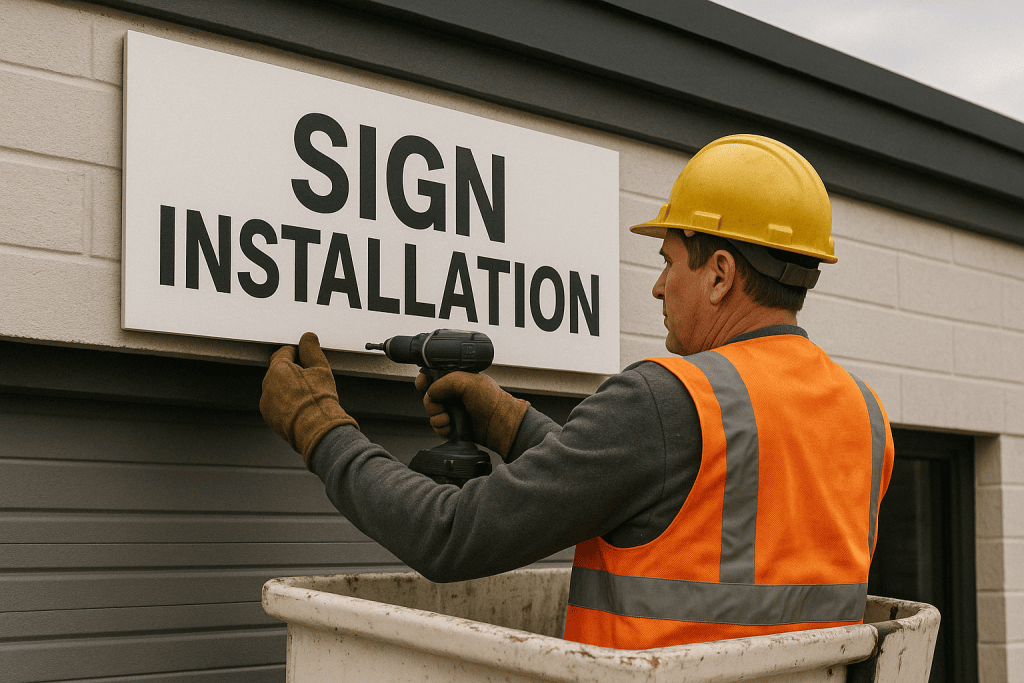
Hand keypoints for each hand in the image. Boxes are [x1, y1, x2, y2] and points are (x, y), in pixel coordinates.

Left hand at [260, 332, 357, 467]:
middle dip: (293, 372)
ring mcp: (267, 403)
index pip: (283, 352)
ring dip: (289, 388)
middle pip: (279, 371)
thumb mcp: (320, 368)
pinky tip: (302, 408)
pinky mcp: (269, 418)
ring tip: (308, 396)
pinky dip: (286, 403)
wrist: (316, 430)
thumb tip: (308, 337)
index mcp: (278, 369)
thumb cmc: (318, 400)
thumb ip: (311, 349)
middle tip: (311, 379)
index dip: (297, 353)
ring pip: (277, 388)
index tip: (306, 358)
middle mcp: (267, 384)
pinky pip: (277, 404)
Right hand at [415, 372, 528, 457]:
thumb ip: (445, 382)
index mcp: (458, 380)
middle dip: (431, 403)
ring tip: (449, 418)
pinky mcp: (454, 427)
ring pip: (432, 413)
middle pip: (429, 397)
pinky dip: (441, 428)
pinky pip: (438, 427)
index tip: (422, 384)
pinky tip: (451, 427)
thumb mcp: (468, 381)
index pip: (434, 376)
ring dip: (437, 417)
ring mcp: (454, 411)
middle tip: (442, 406)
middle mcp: (454, 395)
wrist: (500, 425)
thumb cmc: (492, 401)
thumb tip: (431, 391)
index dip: (425, 380)